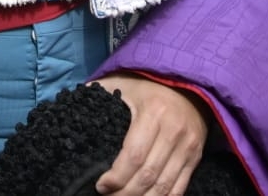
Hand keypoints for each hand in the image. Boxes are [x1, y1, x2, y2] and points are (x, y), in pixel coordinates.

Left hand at [92, 74, 207, 195]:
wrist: (187, 84)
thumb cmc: (147, 86)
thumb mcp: (122, 83)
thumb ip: (99, 92)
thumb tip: (72, 105)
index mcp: (154, 113)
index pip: (134, 155)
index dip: (117, 177)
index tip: (101, 185)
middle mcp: (174, 131)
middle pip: (148, 175)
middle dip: (125, 193)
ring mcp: (188, 147)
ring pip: (164, 187)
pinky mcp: (195, 158)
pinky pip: (179, 188)